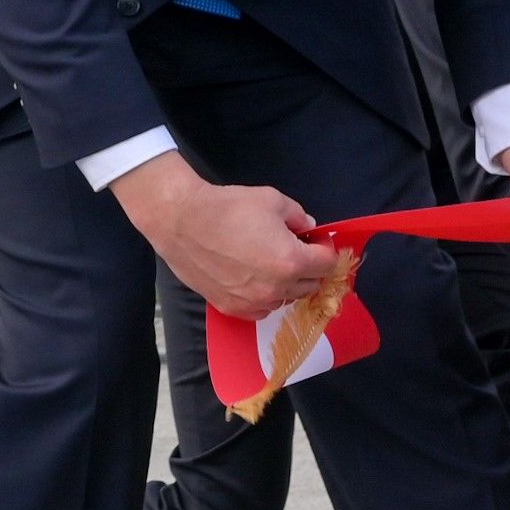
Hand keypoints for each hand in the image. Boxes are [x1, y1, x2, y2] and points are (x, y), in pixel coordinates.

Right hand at [113, 153, 334, 319]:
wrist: (182, 222)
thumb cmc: (228, 207)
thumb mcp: (273, 200)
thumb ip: (299, 217)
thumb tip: (309, 229)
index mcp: (291, 261)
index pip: (327, 264)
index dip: (325, 249)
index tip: (315, 240)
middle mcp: (276, 288)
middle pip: (311, 285)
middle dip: (309, 267)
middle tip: (296, 248)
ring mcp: (254, 302)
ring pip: (287, 299)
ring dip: (288, 283)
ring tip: (270, 262)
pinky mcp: (232, 308)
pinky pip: (262, 308)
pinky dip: (266, 296)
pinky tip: (254, 277)